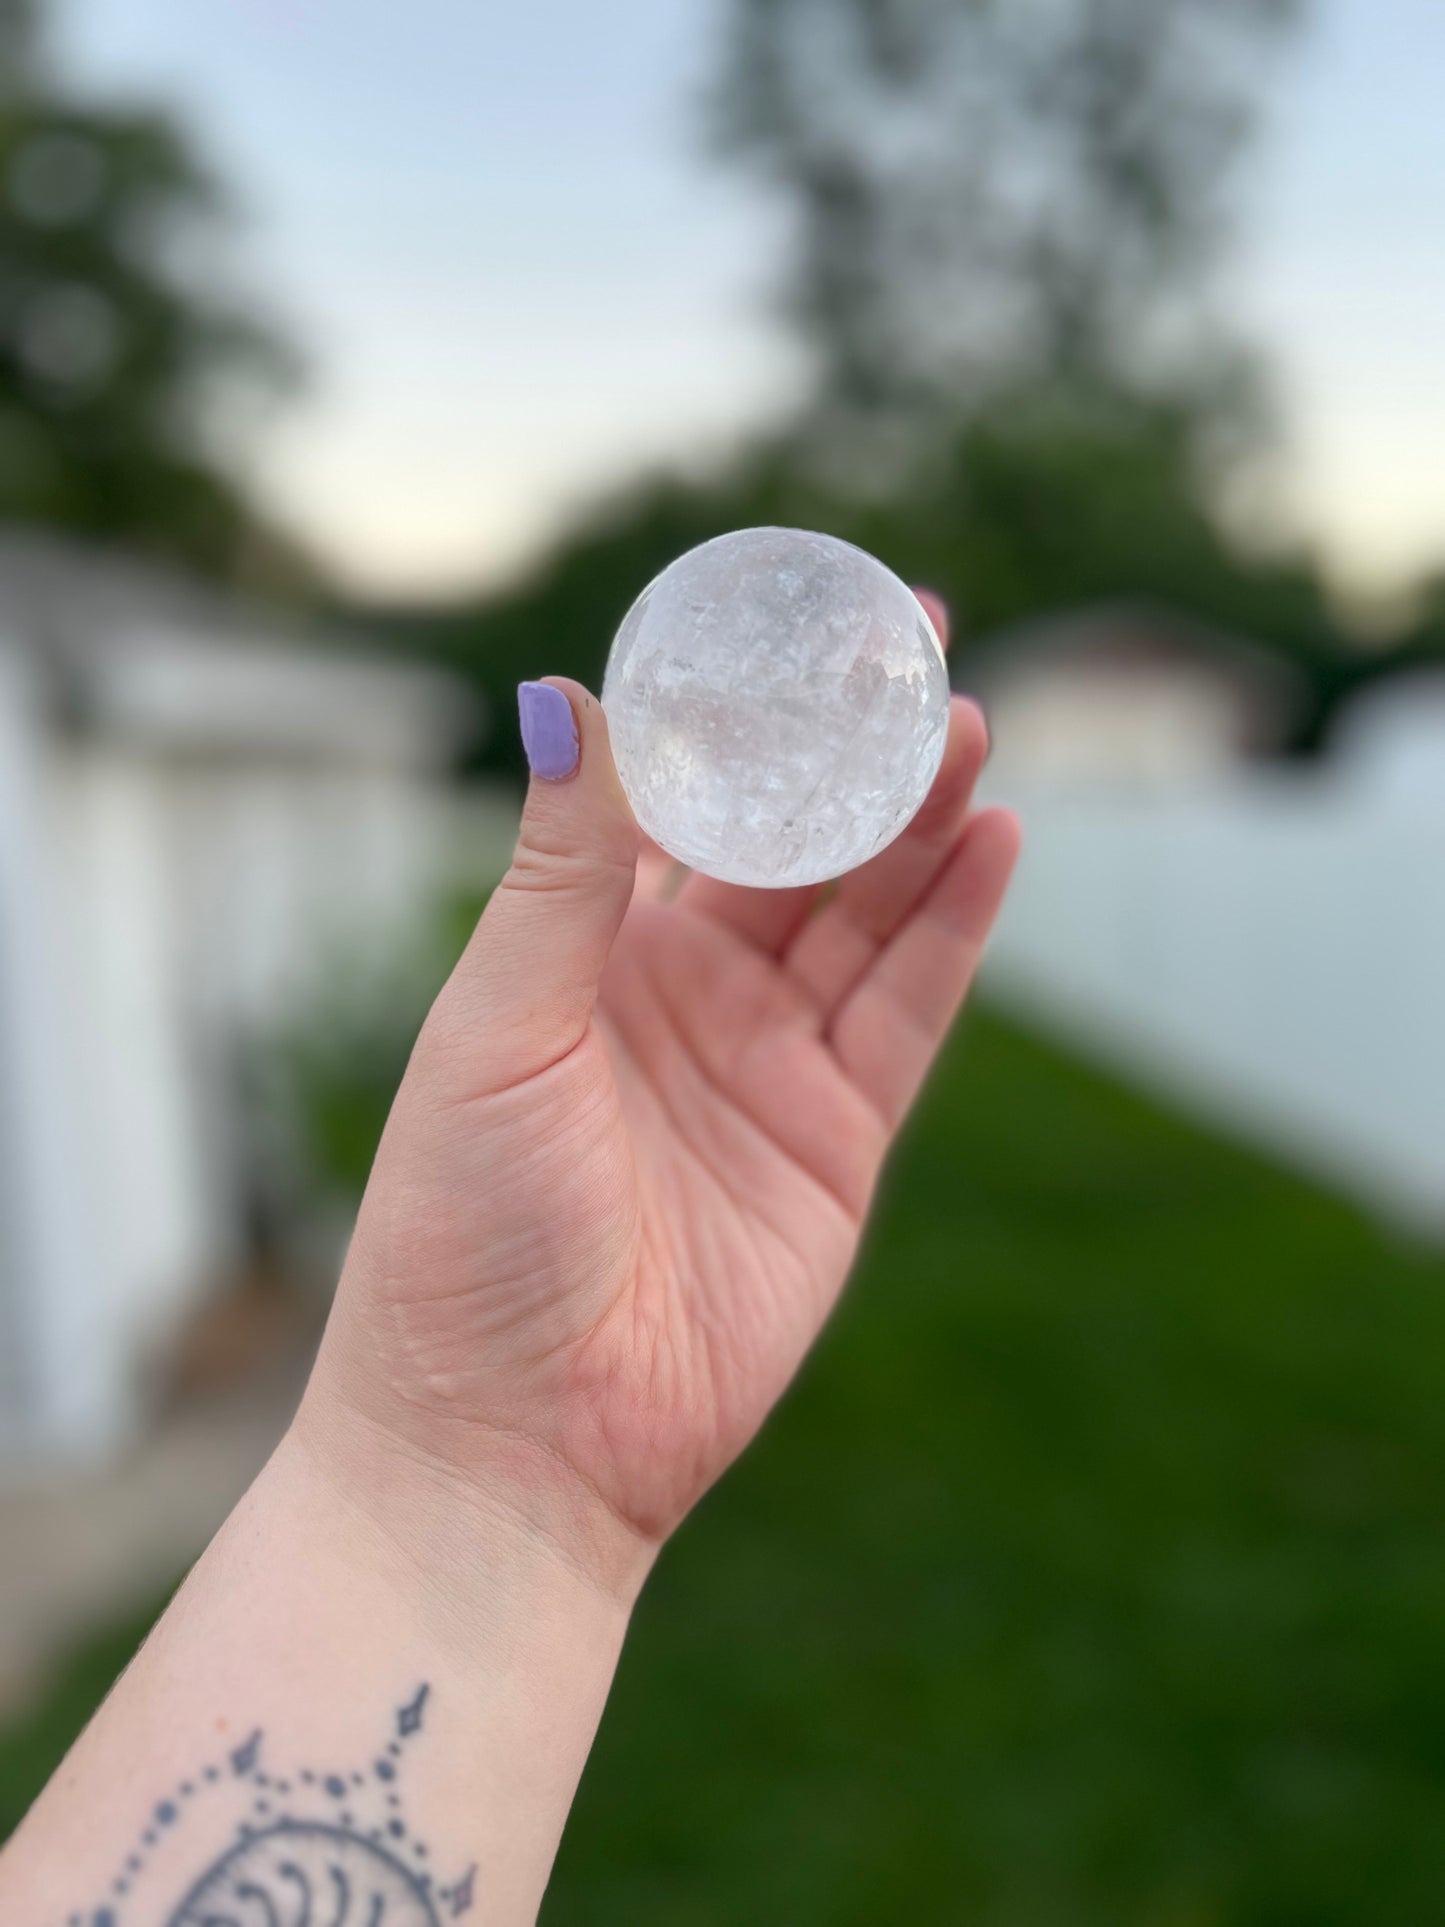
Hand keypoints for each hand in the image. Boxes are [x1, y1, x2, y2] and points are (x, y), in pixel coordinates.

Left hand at [303, 595, 1018, 1599]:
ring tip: (967, 722)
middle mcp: (684, 996)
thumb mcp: (499, 1024)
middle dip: (850, 747)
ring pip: (864, 913)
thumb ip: (560, 867)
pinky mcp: (836, 1145)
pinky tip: (993, 839)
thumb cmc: (462, 1232)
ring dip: (917, 819)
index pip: (681, 802)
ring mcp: (766, 1067)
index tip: (787, 617)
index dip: (739, 712)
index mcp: (584, 955)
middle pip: (792, 842)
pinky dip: (953, 927)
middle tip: (911, 638)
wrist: (513, 1437)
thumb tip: (564, 691)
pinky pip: (908, 1013)